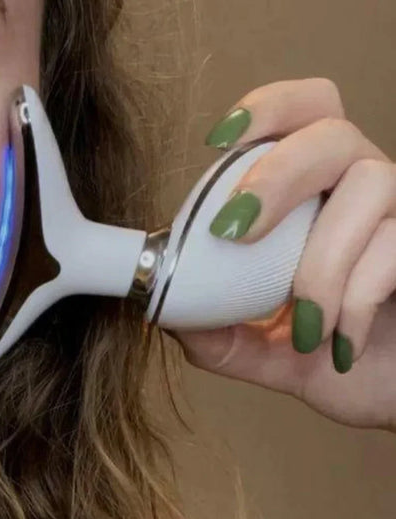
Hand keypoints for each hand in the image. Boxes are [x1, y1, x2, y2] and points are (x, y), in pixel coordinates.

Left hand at [166, 78, 395, 431]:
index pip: (304, 112)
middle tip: (234, 231)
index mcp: (318, 193)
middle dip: (276, 174)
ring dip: (320, 263)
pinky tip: (340, 344)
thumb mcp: (265, 350)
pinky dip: (355, 299)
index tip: (218, 143)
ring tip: (302, 328)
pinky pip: (395, 247)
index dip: (266, 109)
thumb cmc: (333, 356)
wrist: (389, 387)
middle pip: (331, 132)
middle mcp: (363, 188)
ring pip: (369, 186)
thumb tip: (168, 315)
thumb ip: (220, 335)